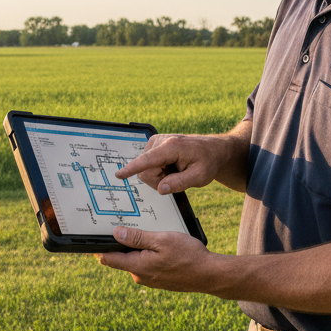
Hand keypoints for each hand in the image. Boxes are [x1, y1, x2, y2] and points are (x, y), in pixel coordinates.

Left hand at [95, 226, 216, 291]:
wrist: (209, 274)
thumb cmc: (188, 255)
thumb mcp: (162, 240)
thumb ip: (137, 238)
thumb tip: (116, 234)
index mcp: (137, 266)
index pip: (108, 259)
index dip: (99, 248)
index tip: (93, 237)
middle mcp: (140, 276)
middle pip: (122, 258)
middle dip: (124, 244)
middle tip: (131, 226)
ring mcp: (150, 280)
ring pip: (137, 261)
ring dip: (140, 249)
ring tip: (153, 236)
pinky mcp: (159, 281)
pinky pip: (148, 265)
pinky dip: (150, 255)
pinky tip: (163, 248)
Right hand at [114, 122, 251, 194]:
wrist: (212, 150)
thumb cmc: (208, 162)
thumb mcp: (200, 177)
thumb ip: (180, 183)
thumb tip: (161, 188)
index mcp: (171, 147)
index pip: (147, 160)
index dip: (132, 169)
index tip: (119, 175)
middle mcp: (160, 141)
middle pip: (146, 172)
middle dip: (159, 180)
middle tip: (178, 178)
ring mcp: (155, 142)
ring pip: (145, 170)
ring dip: (160, 176)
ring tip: (176, 170)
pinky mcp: (153, 145)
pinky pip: (148, 166)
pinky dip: (160, 170)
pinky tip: (172, 166)